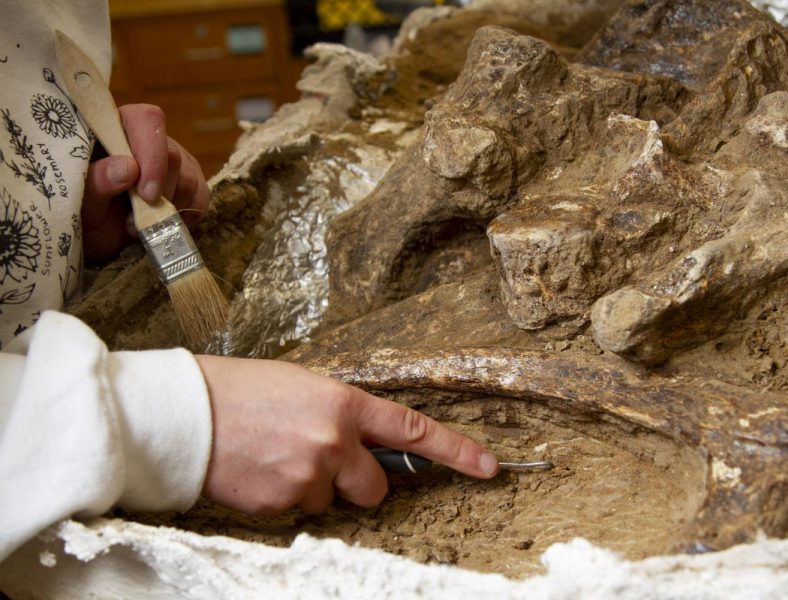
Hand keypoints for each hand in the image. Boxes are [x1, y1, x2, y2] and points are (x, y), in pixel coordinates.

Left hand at [82, 104, 209, 259]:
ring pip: (189, 179)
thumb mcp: (79, 199)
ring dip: (167, 210)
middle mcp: (146, 140)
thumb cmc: (79, 211)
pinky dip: (186, 216)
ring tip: (138, 225)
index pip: (147, 120)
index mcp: (115, 128)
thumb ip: (97, 180)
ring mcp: (171, 161)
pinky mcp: (187, 183)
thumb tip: (128, 168)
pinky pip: (201, 196)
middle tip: (134, 220)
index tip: (146, 193)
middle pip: (172, 155)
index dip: (152, 154)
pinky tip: (162, 224)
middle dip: (158, 193)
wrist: (92, 236)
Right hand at [195, 355, 498, 514]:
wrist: (184, 413)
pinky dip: (284, 497)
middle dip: (359, 483)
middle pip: (375, 487)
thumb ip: (341, 413)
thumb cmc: (239, 389)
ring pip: (332, 500)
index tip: (487, 466)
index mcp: (344, 404)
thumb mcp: (301, 386)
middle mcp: (334, 442)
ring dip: (314, 487)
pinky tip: (258, 471)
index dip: (456, 451)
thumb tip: (360, 442)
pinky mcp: (282, 503)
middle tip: (323, 463)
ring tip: (274, 457)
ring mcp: (309, 476)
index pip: (413, 432)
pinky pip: (298, 510)